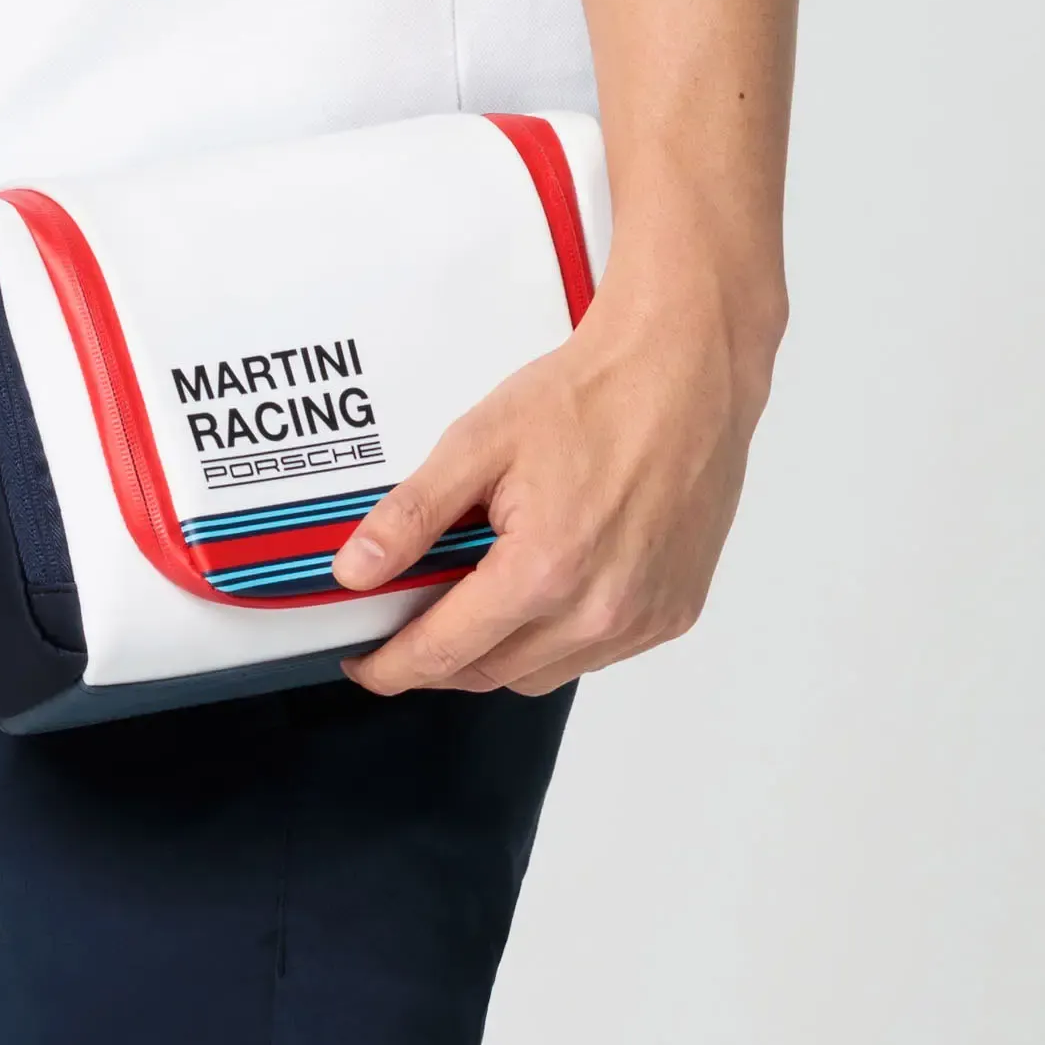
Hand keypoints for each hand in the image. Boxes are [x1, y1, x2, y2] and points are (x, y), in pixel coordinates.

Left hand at [332, 232, 783, 696]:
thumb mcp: (478, 443)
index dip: (392, 667)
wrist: (687, 369)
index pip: (444, 651)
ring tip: (482, 597)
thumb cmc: (596, 396)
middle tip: (409, 627)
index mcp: (544, 570)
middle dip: (438, 660)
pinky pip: (593, 656)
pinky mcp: (672, 614)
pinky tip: (547, 589)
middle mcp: (599, 609)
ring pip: (540, 675)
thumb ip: (412, 516)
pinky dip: (557, 639)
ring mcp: (642, 618)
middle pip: (489, 674)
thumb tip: (357, 570)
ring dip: (498, 653)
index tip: (367, 666)